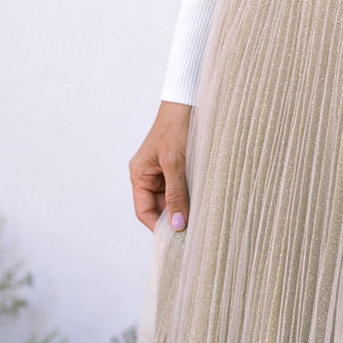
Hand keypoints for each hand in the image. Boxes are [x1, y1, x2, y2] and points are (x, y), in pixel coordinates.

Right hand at [129, 101, 192, 231]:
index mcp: (139, 175)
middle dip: (174, 218)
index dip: (158, 227)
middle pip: (159, 207)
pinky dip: (191, 195)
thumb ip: (177, 194)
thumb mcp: (176, 164)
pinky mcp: (178, 167)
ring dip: (185, 207)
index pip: (144, 212)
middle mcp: (149, 175)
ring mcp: (163, 171)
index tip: (175, 241)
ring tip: (201, 218)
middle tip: (193, 232)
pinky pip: (182, 187)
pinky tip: (203, 202)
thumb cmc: (177, 128)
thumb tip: (177, 225)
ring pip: (173, 199)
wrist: (188, 101)